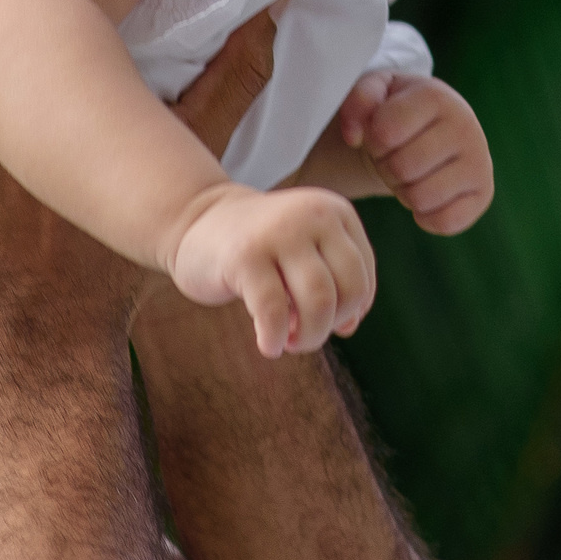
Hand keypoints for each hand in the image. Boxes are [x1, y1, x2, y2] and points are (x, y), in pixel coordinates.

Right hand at [168, 183, 374, 356]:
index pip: (363, 277)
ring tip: (288, 341)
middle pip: (349, 289)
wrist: (197, 220)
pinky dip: (274, 339)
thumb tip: (349, 326)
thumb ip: (335, 284)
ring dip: (308, 336)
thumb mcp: (306, 255)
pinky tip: (268, 346)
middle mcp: (313, 215)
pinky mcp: (244, 256)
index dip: (348, 311)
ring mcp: (279, 232)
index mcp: (335, 212)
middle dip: (331, 325)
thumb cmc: (261, 248)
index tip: (324, 320)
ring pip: (319, 301)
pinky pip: (273, 311)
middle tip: (304, 335)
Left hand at [336, 73, 492, 235]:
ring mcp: (479, 161)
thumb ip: (356, 101)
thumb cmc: (398, 112)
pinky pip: (444, 222)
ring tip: (410, 173)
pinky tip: (425, 195)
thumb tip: (353, 135)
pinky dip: (425, 217)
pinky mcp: (484, 193)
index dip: (373, 140)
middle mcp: (465, 125)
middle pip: (402, 169)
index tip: (382, 133)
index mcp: (436, 96)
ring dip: (404, 192)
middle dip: (388, 167)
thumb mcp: (374, 93)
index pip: (384, 133)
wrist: (433, 128)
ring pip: (421, 198)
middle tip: (395, 156)